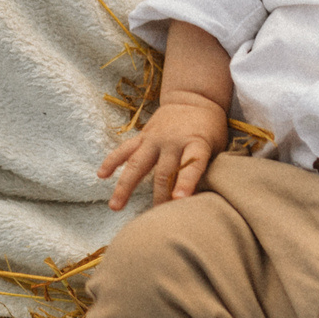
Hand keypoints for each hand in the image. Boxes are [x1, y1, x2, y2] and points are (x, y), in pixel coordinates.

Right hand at [99, 93, 230, 209]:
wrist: (194, 98)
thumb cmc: (210, 129)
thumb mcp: (217, 146)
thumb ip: (208, 168)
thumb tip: (201, 199)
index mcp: (196, 142)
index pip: (192, 164)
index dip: (186, 183)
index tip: (179, 200)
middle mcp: (173, 141)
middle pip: (163, 172)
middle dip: (159, 196)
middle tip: (155, 218)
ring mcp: (155, 138)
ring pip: (137, 164)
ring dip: (125, 186)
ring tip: (115, 206)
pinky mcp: (143, 136)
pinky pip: (125, 149)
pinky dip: (112, 161)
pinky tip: (101, 175)